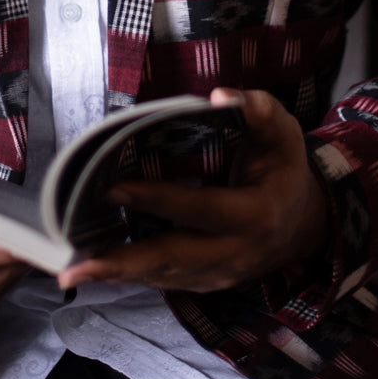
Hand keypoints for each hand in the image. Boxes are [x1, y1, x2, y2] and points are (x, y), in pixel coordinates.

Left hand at [57, 88, 327, 294]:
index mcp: (254, 215)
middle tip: (74, 265)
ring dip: (116, 274)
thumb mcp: (283, 134)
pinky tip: (95, 268)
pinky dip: (130, 275)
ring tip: (71, 272)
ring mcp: (220, 274)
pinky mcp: (206, 283)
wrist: (306, 223)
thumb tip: (219, 95)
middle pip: (174, 258)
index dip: (157, 200)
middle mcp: (235, 253)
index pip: (199, 209)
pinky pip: (165, 280)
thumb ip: (257, 110)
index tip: (114, 188)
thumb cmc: (285, 168)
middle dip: (123, 262)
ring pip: (164, 276)